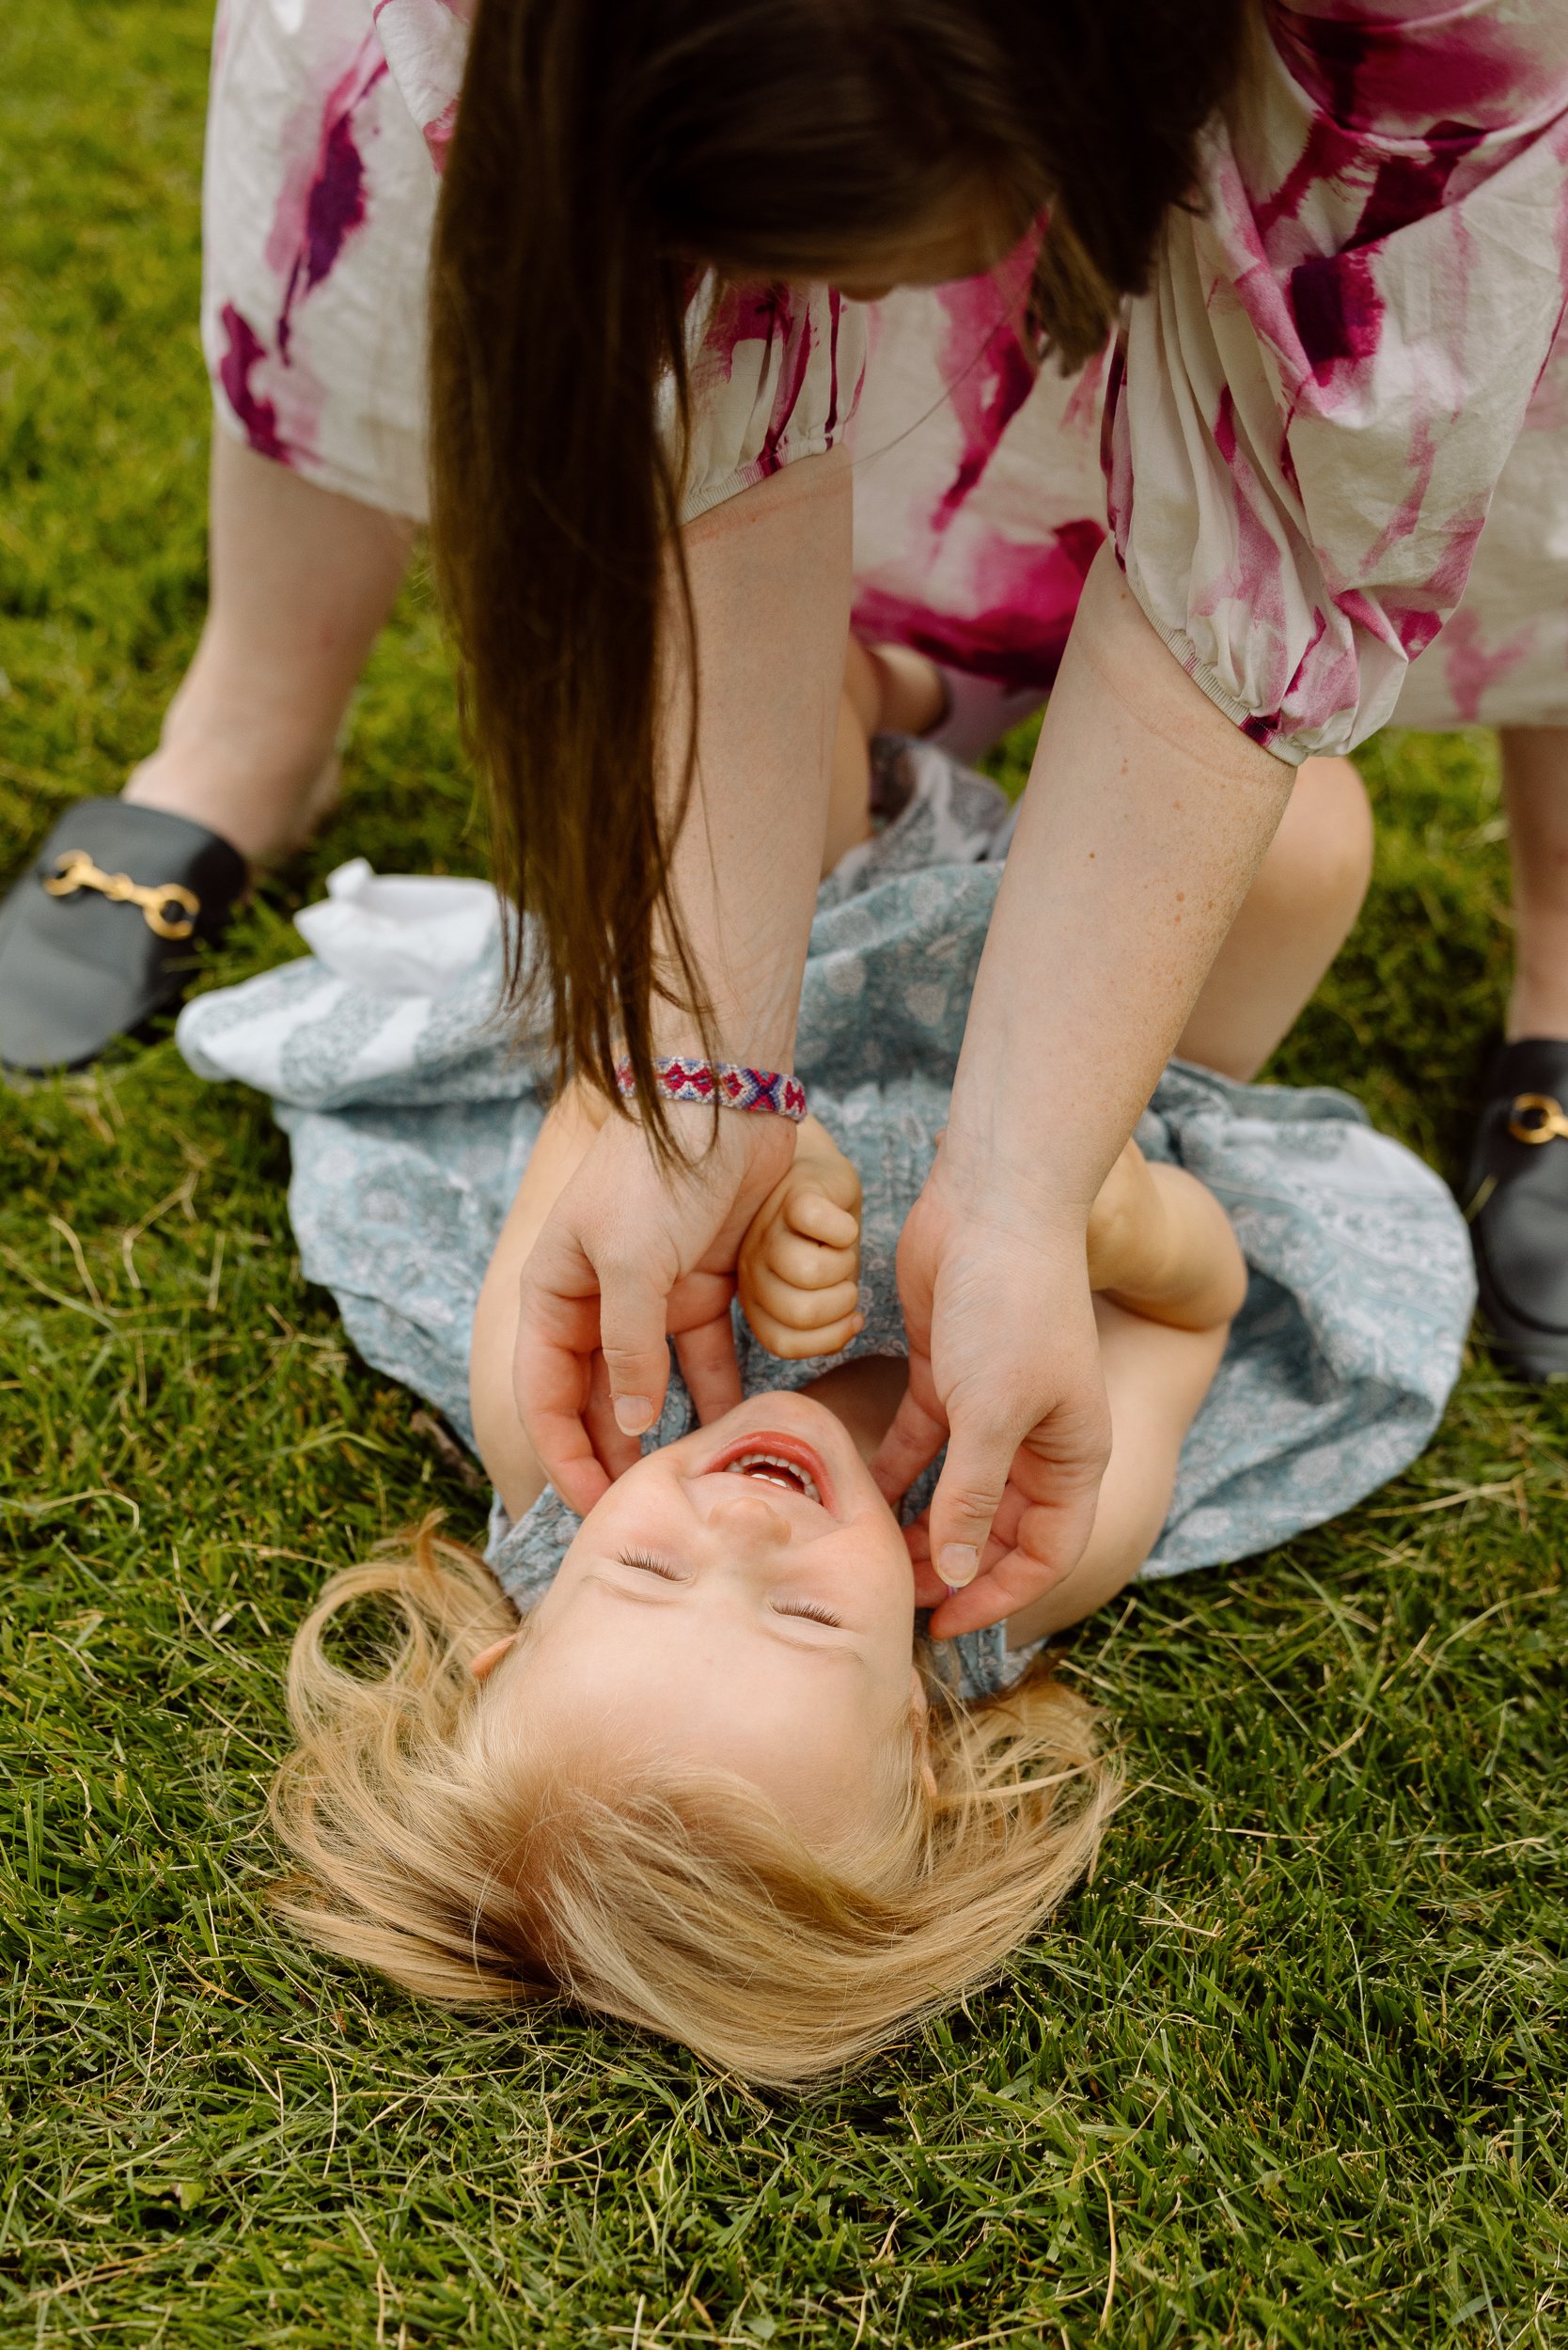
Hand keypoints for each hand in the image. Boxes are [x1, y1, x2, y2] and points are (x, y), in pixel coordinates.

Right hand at [514, 1104, 796, 1513]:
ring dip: (668, 1431)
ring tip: (691, 1482)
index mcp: (553, 1293)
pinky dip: (719, 1389)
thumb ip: (627, 1348)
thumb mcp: (631, 1263)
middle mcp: (596, 1300)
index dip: (567, 1457)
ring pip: (653, 1383)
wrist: (721, 1098)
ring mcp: (652, 1294)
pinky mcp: (704, 1284)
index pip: (545, 1396)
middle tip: (647, 1514)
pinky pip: (707, 1354)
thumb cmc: (656, 1171)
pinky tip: (738, 1429)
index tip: (596, 1511)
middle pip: (595, 1398)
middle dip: (616, 1456)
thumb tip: (628, 1422)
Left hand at [737, 1118, 862, 1357]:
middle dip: (840, 1303)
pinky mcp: (793, 1194)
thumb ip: (819, 1322)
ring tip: (840, 1249)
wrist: (814, 1169)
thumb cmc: (818, 1238)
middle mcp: (752, 1266)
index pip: (782, 1341)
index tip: (851, 1320)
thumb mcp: (816, 1288)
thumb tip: (851, 1327)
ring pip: (809, 1272)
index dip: (827, 1339)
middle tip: (844, 1279)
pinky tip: (842, 1223)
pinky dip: (845, 1230)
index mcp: (754, 1296)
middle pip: (799, 1312)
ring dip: (844, 1264)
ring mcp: (767, 1229)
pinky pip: (824, 1228)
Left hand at [872, 1156, 1110, 1638]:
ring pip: (955, 1489)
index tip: (943, 1625)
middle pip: (997, 1529)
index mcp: (1074, 1454)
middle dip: (953, 1569)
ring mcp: (988, 1404)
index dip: (998, 1595)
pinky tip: (858, 1496)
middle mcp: (1037, 1437)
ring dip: (920, 1527)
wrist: (992, 1203)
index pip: (1045, 1551)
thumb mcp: (992, 1413)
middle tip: (894, 1600)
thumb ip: (971, 1496)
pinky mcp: (943, 1372)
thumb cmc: (1011, 1305)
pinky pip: (920, 1442)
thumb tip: (954, 1573)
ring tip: (872, 1561)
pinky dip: (895, 1470)